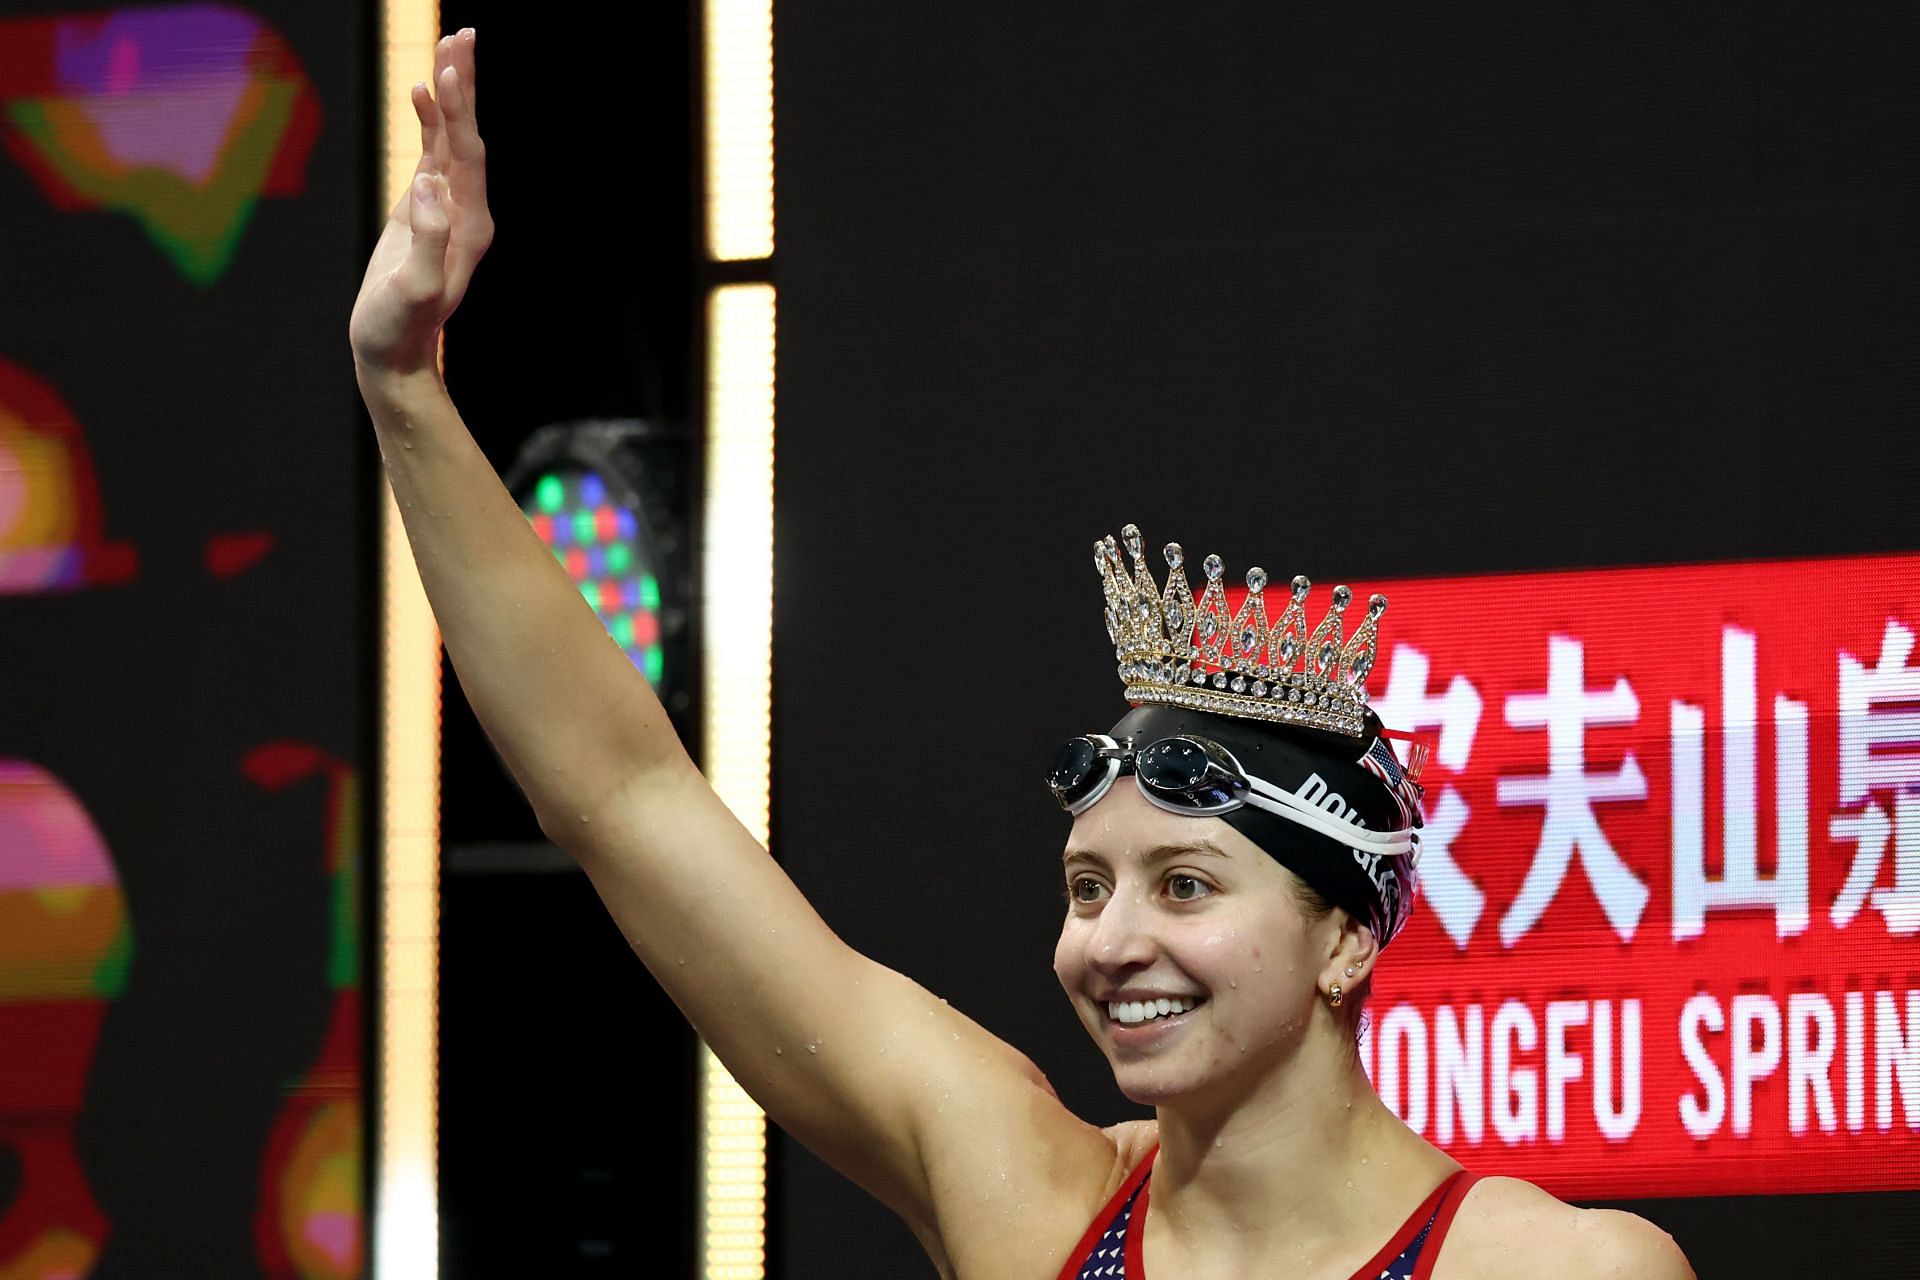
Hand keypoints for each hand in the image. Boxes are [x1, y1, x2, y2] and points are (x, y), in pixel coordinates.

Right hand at [349, 30, 493, 378]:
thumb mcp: (414, 289)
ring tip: (449, 48)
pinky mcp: (424, 210)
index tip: (448, 71)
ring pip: (452, 140)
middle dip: (464, 88)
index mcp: (469, 225)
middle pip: (467, 137)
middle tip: (464, 37)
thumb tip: (429, 186)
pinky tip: (423, 91)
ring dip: (451, 96)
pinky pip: (432, 155)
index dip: (458, 113)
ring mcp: (447, 209)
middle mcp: (466, 211)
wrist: (395, 353)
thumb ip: (426, 240)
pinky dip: (429, 122)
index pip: (467, 156)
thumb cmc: (401, 328)